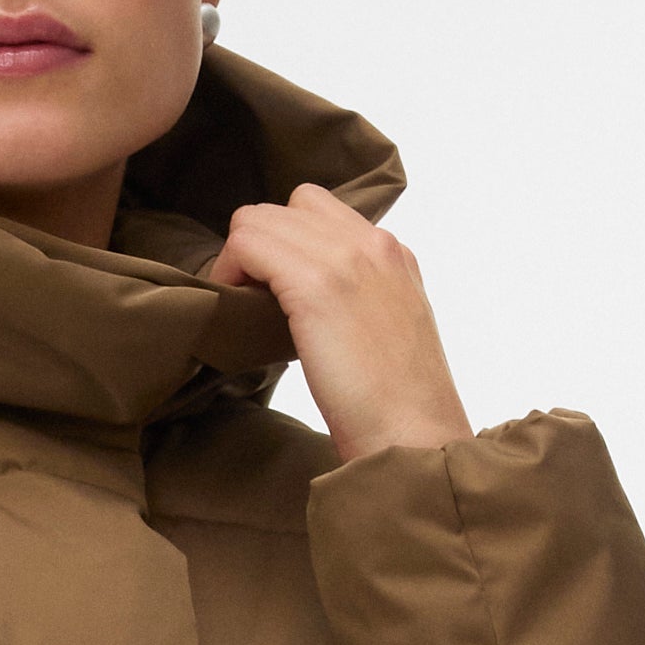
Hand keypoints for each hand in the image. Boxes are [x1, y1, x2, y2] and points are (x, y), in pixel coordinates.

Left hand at [207, 184, 471, 462]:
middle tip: (252, 299)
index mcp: (394, 255)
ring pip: (261, 218)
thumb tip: (309, 303)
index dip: (289, 247)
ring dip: (240, 258)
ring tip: (243, 306)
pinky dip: (229, 270)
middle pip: (289, 207)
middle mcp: (373, 243)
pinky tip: (235, 309)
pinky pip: (247, 243)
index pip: (323, 214)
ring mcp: (345, 257)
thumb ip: (361, 303)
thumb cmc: (400, 410)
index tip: (277, 291)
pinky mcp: (315, 283)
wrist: (415, 437)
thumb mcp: (391, 335)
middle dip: (261, 246)